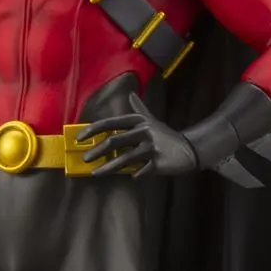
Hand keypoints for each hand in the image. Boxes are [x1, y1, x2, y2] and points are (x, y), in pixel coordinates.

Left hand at [78, 92, 198, 177]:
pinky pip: (142, 172)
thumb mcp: (152, 120)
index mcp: (139, 122)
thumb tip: (131, 94)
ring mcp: (152, 148)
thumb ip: (139, 109)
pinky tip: (134, 177)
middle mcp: (144, 132)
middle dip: (97, 151)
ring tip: (96, 174)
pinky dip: (136, 175)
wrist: (191, 149)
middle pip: (115, 141)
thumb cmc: (166, 136)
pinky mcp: (159, 164)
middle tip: (85, 159)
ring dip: (109, 168)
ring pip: (125, 159)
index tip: (80, 137)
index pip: (111, 123)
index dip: (94, 129)